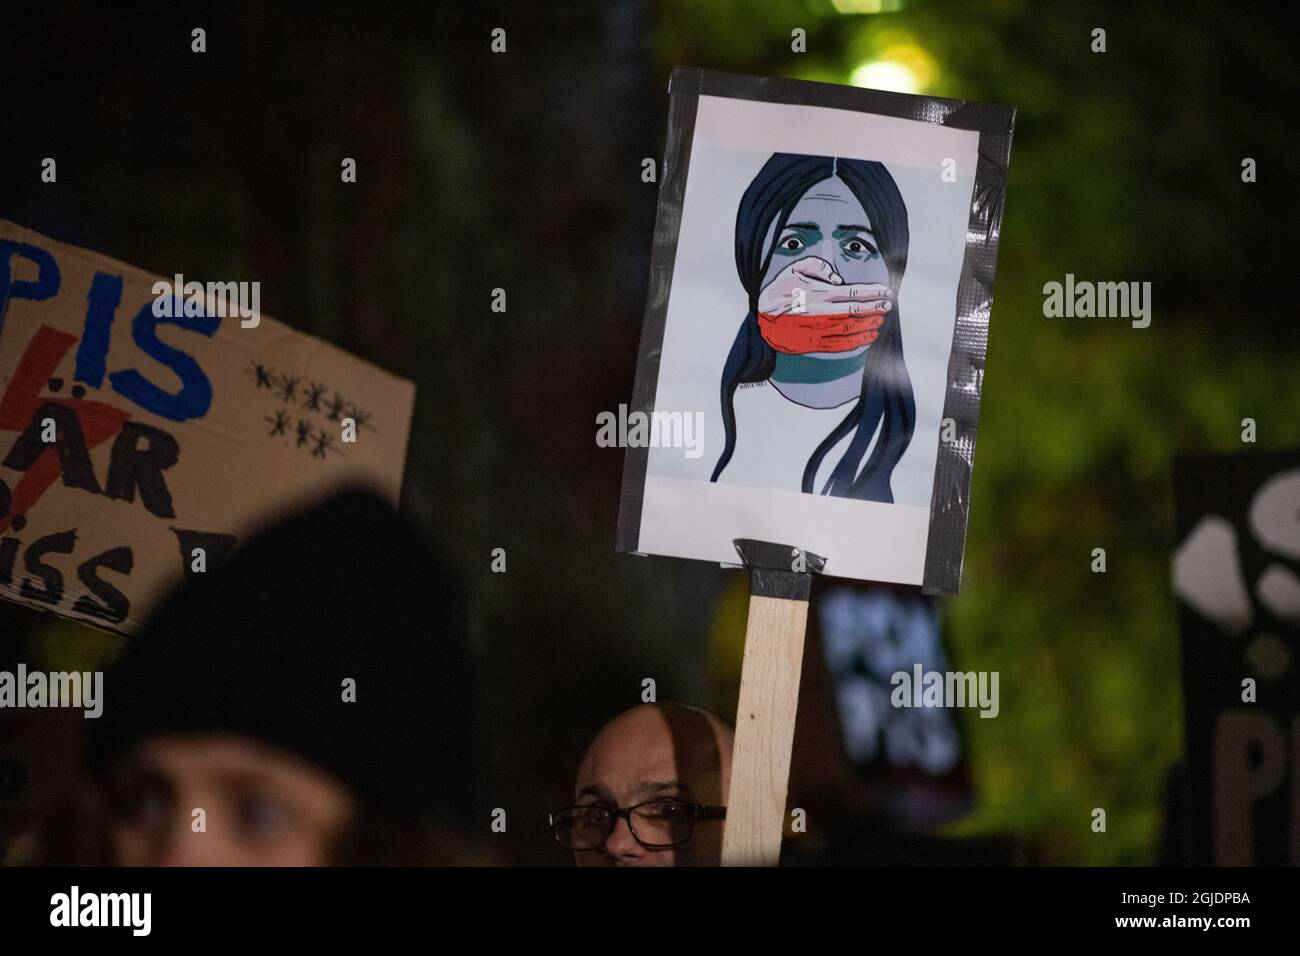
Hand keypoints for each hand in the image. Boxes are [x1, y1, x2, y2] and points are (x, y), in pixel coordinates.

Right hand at [756, 257, 893, 353]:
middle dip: (876, 307)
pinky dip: (859, 341)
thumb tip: (838, 278)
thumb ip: (819, 267)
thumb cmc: (779, 290)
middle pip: (857, 311)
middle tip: (889, 304)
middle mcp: (821, 313)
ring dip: (870, 324)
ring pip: (852, 329)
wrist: (759, 319)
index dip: (874, 293)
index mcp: (818, 293)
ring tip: (880, 318)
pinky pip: (842, 345)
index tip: (887, 292)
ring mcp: (818, 331)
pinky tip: (869, 336)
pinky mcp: (814, 344)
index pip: (854, 293)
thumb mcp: (794, 268)